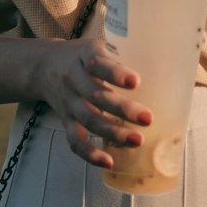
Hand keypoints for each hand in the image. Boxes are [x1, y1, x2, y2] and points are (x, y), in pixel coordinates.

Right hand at [32, 37, 153, 167]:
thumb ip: (121, 52)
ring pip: (88, 120)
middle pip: (95, 96)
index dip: (116, 73)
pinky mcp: (65, 120)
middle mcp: (74, 79)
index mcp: (84, 56)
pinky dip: (90, 154)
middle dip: (122, 109)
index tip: (136, 82)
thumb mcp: (97, 44)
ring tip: (138, 140)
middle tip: (148, 118)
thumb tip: (162, 65)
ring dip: (113, 133)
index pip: (97, 63)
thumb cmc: (82, 55)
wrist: (43, 66)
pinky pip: (74, 140)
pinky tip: (109, 162)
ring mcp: (68, 102)